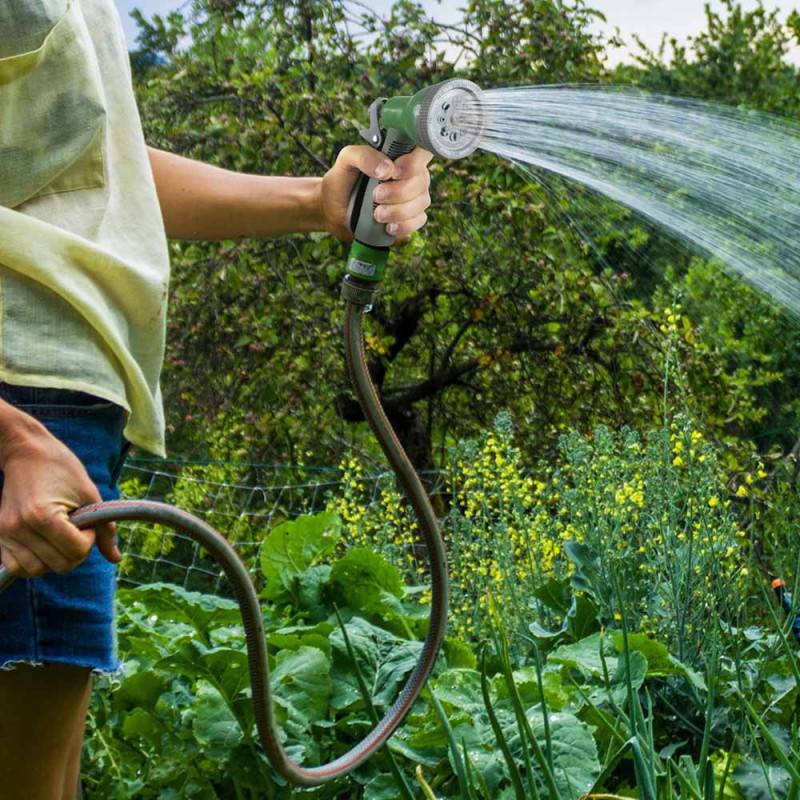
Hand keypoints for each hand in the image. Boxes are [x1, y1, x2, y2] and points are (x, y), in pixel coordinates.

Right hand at [0, 428, 119, 577]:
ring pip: (38, 571)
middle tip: (76, 529)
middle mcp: (20, 528)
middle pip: (60, 565)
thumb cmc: (61, 468)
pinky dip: (34, 563)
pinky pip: (17, 567)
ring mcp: (6, 534)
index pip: (76, 551)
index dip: (89, 540)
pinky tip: (45, 546)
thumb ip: (105, 529)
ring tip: (60, 537)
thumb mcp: (90, 494)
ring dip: (56, 560)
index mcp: (43, 516)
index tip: (86, 523)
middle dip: (76, 551)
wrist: (26, 452)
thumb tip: (116, 559)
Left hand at [320, 145, 432, 241]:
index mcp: (400, 155)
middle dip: (398, 192)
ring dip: (399, 211)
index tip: (393, 173)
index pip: (422, 151)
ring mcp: (413, 196)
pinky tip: (388, 226)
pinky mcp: (410, 217)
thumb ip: (364, 156)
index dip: (414, 163)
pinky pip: (419, 221)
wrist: (334, 209)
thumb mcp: (346, 160)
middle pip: (422, 181)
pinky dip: (404, 225)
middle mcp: (411, 174)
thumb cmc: (343, 179)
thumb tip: (386, 169)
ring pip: (422, 202)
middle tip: (376, 196)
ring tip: (377, 214)